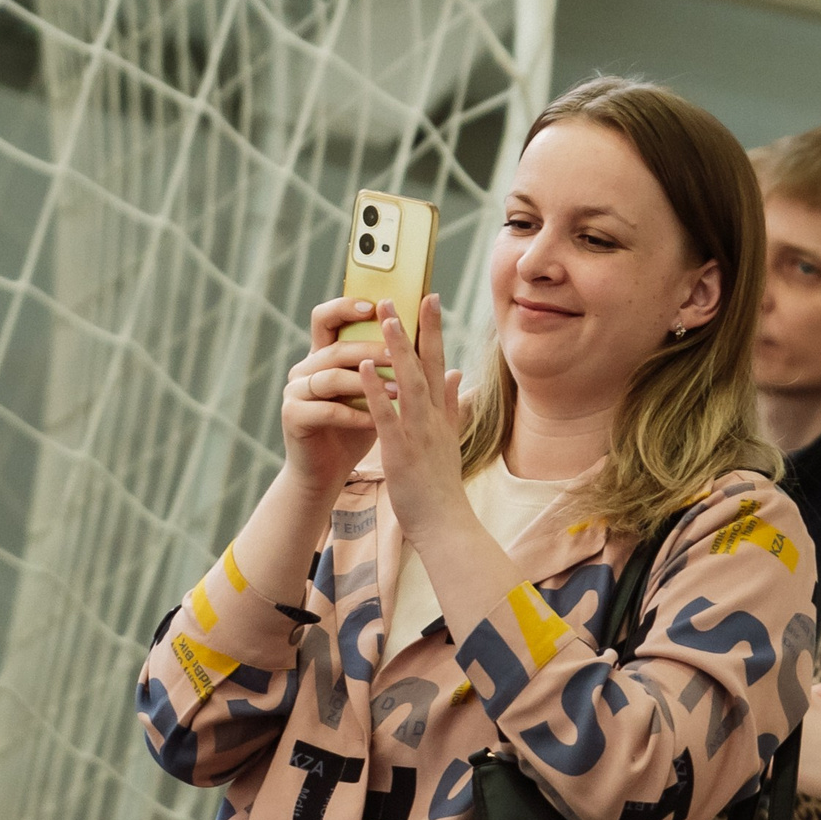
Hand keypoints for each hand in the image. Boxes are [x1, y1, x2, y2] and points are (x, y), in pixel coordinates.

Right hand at [280, 296, 387, 497]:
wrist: (328, 471)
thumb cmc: (355, 427)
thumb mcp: (376, 392)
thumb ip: (392, 365)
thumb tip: (428, 337)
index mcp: (323, 355)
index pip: (328, 317)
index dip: (347, 306)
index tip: (377, 304)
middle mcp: (306, 368)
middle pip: (336, 347)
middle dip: (370, 349)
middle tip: (400, 353)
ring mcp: (295, 391)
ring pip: (330, 376)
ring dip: (366, 384)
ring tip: (398, 391)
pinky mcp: (293, 416)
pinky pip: (326, 410)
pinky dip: (354, 415)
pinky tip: (377, 420)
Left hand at [360, 295, 467, 546]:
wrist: (445, 524)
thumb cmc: (441, 486)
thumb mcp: (451, 440)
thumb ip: (451, 404)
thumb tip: (458, 372)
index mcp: (442, 414)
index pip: (439, 363)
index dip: (434, 330)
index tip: (429, 299)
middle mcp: (433, 418)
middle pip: (426, 365)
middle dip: (416, 328)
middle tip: (404, 295)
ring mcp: (418, 433)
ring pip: (408, 383)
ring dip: (397, 349)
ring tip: (386, 317)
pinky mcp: (399, 450)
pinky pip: (385, 415)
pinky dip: (375, 390)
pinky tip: (363, 367)